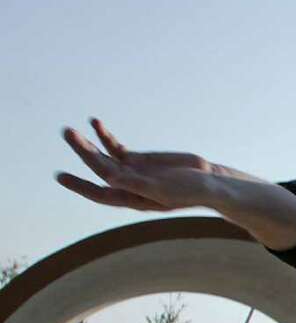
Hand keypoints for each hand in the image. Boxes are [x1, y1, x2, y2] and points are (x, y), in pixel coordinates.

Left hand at [57, 119, 216, 212]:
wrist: (208, 182)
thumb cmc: (190, 191)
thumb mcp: (164, 189)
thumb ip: (137, 184)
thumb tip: (110, 179)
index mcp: (131, 198)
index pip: (99, 192)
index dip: (79, 185)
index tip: (60, 176)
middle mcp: (126, 185)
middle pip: (98, 168)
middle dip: (82, 152)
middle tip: (68, 133)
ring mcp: (131, 171)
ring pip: (103, 156)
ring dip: (87, 143)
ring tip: (71, 130)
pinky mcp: (138, 159)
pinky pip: (115, 147)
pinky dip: (105, 136)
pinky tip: (95, 123)